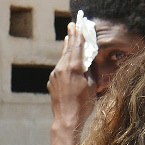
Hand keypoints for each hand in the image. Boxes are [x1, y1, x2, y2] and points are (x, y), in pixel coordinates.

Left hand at [48, 19, 96, 134]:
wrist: (66, 119)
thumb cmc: (83, 104)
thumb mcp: (93, 86)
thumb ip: (90, 70)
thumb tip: (89, 59)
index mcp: (74, 67)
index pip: (78, 46)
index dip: (79, 35)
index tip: (79, 24)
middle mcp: (62, 68)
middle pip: (68, 49)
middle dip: (71, 36)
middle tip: (72, 24)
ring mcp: (55, 74)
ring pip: (62, 57)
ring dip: (66, 47)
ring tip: (68, 37)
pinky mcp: (52, 81)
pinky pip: (59, 67)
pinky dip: (63, 60)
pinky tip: (65, 59)